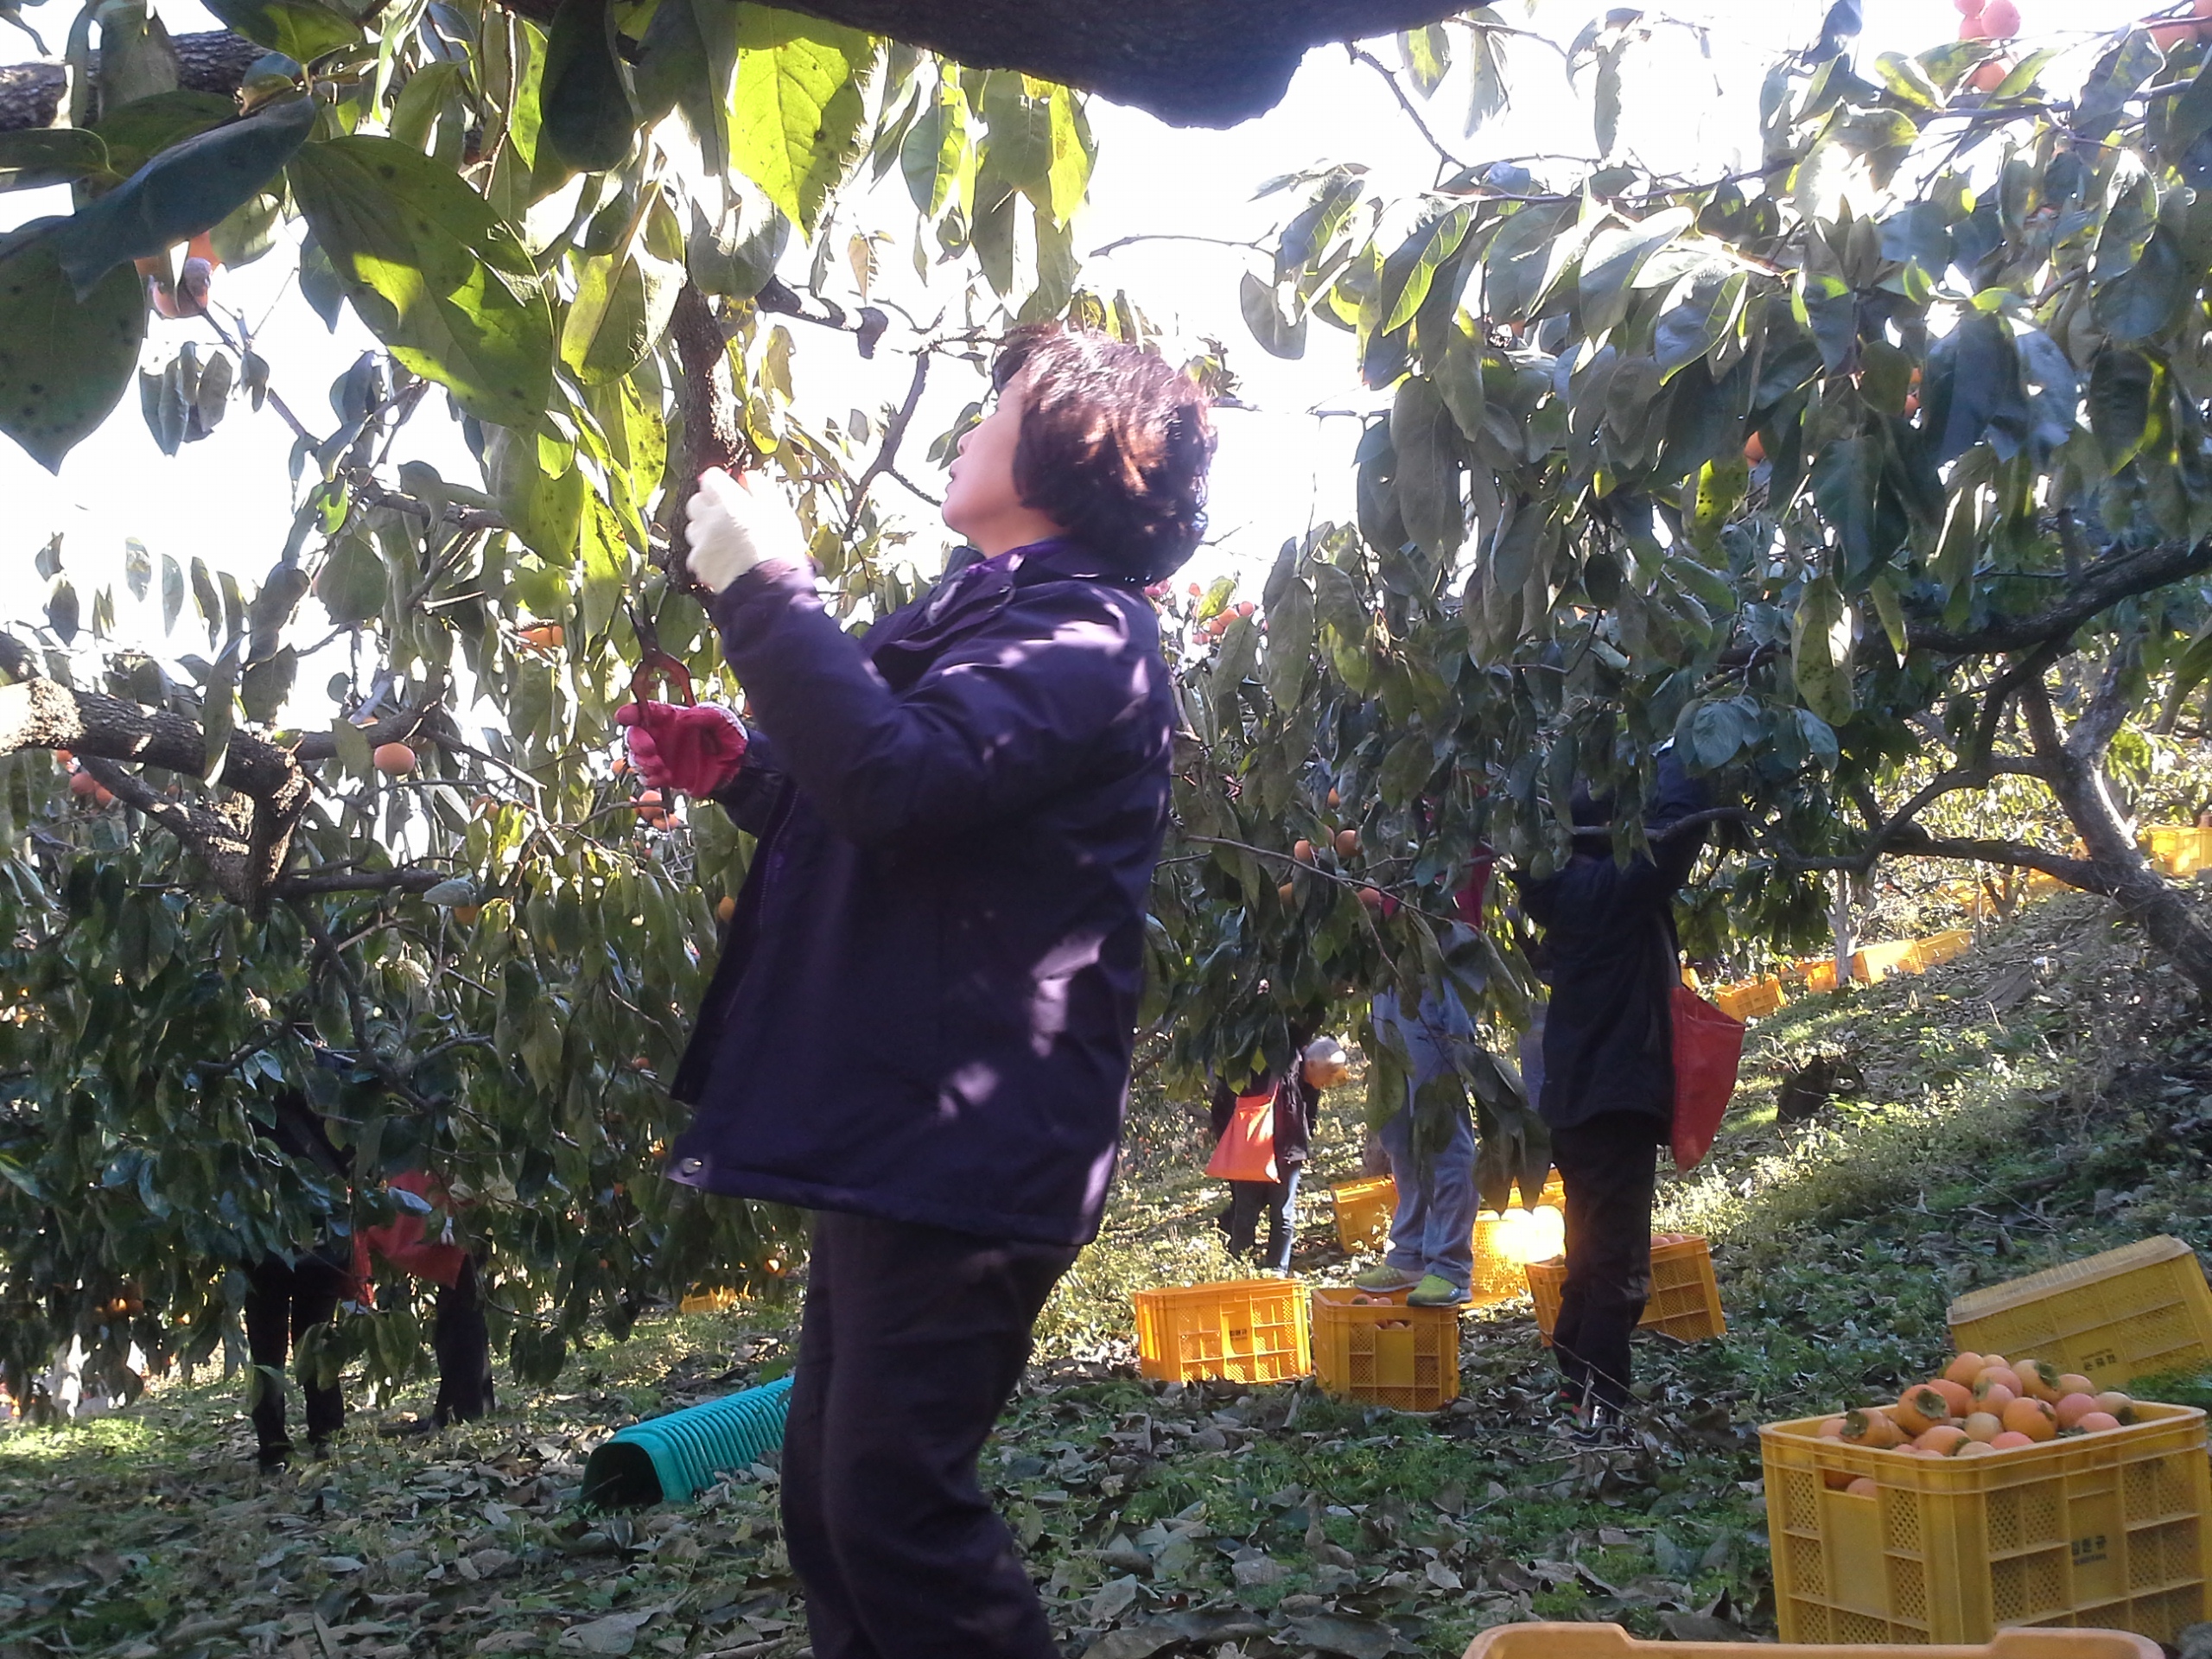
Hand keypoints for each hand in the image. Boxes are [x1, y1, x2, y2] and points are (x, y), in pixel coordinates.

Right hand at [614, 701, 747, 794]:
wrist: (738, 767)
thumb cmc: (729, 736)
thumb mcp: (722, 719)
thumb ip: (705, 714)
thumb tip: (683, 718)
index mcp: (671, 717)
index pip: (645, 711)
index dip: (630, 712)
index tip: (623, 716)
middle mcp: (662, 735)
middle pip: (634, 735)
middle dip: (635, 741)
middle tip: (649, 749)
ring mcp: (662, 756)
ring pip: (636, 758)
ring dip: (641, 762)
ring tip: (659, 766)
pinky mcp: (667, 776)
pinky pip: (647, 778)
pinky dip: (650, 778)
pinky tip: (664, 777)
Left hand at [685, 468, 805, 592]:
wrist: (769, 586)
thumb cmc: (780, 546)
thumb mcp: (780, 511)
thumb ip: (762, 489)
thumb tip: (749, 476)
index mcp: (729, 501)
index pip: (711, 479)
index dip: (719, 482)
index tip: (727, 487)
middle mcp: (709, 519)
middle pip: (695, 502)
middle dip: (707, 504)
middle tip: (724, 512)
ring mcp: (701, 542)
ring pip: (693, 528)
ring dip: (704, 528)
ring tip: (723, 537)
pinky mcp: (699, 564)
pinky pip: (696, 553)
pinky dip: (706, 554)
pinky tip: (721, 559)